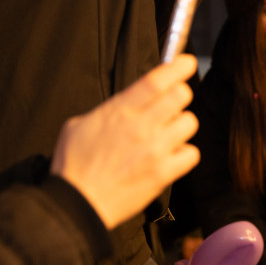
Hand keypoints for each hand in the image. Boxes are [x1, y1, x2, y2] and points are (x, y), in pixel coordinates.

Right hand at [51, 54, 199, 229]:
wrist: (78, 201)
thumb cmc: (74, 164)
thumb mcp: (80, 124)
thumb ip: (110, 110)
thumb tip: (128, 105)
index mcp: (119, 111)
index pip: (156, 80)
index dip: (177, 67)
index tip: (187, 62)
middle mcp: (141, 127)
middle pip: (180, 96)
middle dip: (180, 95)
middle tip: (172, 103)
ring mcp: (155, 150)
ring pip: (189, 123)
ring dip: (181, 125)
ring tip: (167, 134)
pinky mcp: (164, 173)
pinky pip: (191, 154)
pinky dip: (185, 153)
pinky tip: (171, 156)